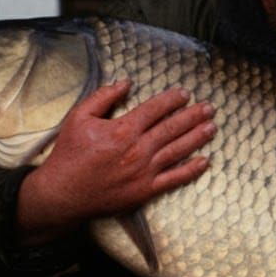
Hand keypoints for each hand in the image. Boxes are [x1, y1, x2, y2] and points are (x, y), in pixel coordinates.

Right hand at [15, 81, 215, 245]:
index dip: (172, 100)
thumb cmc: (70, 155)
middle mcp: (139, 149)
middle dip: (193, 115)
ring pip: (178, 150)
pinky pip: (174, 179)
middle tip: (209, 107)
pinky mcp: (146, 190)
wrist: (63, 193)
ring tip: (212, 127)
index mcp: (123, 130)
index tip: (184, 93)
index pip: (155, 109)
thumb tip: (125, 83)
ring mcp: (145, 171)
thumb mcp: (79, 117)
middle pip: (172, 128)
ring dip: (197, 137)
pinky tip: (205, 162)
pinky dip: (191, 170)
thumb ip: (103, 97)